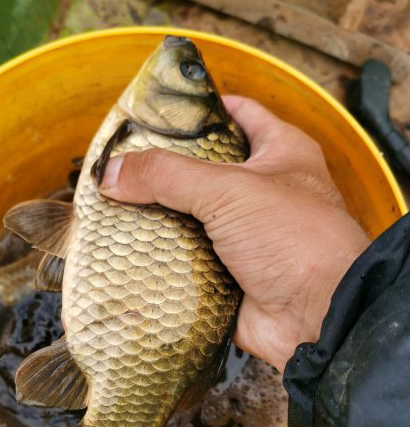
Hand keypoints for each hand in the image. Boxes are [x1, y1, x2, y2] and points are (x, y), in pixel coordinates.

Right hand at [99, 97, 369, 371]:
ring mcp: (245, 238)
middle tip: (121, 167)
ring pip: (190, 221)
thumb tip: (110, 173)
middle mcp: (263, 193)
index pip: (238, 114)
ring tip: (113, 209)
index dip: (199, 109)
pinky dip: (162, 262)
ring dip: (158, 220)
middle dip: (164, 172)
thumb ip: (167, 176)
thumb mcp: (229, 190)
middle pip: (203, 172)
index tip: (156, 111)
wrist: (317, 317)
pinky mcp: (228, 276)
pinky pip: (187, 263)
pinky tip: (129, 254)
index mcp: (280, 153)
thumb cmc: (295, 240)